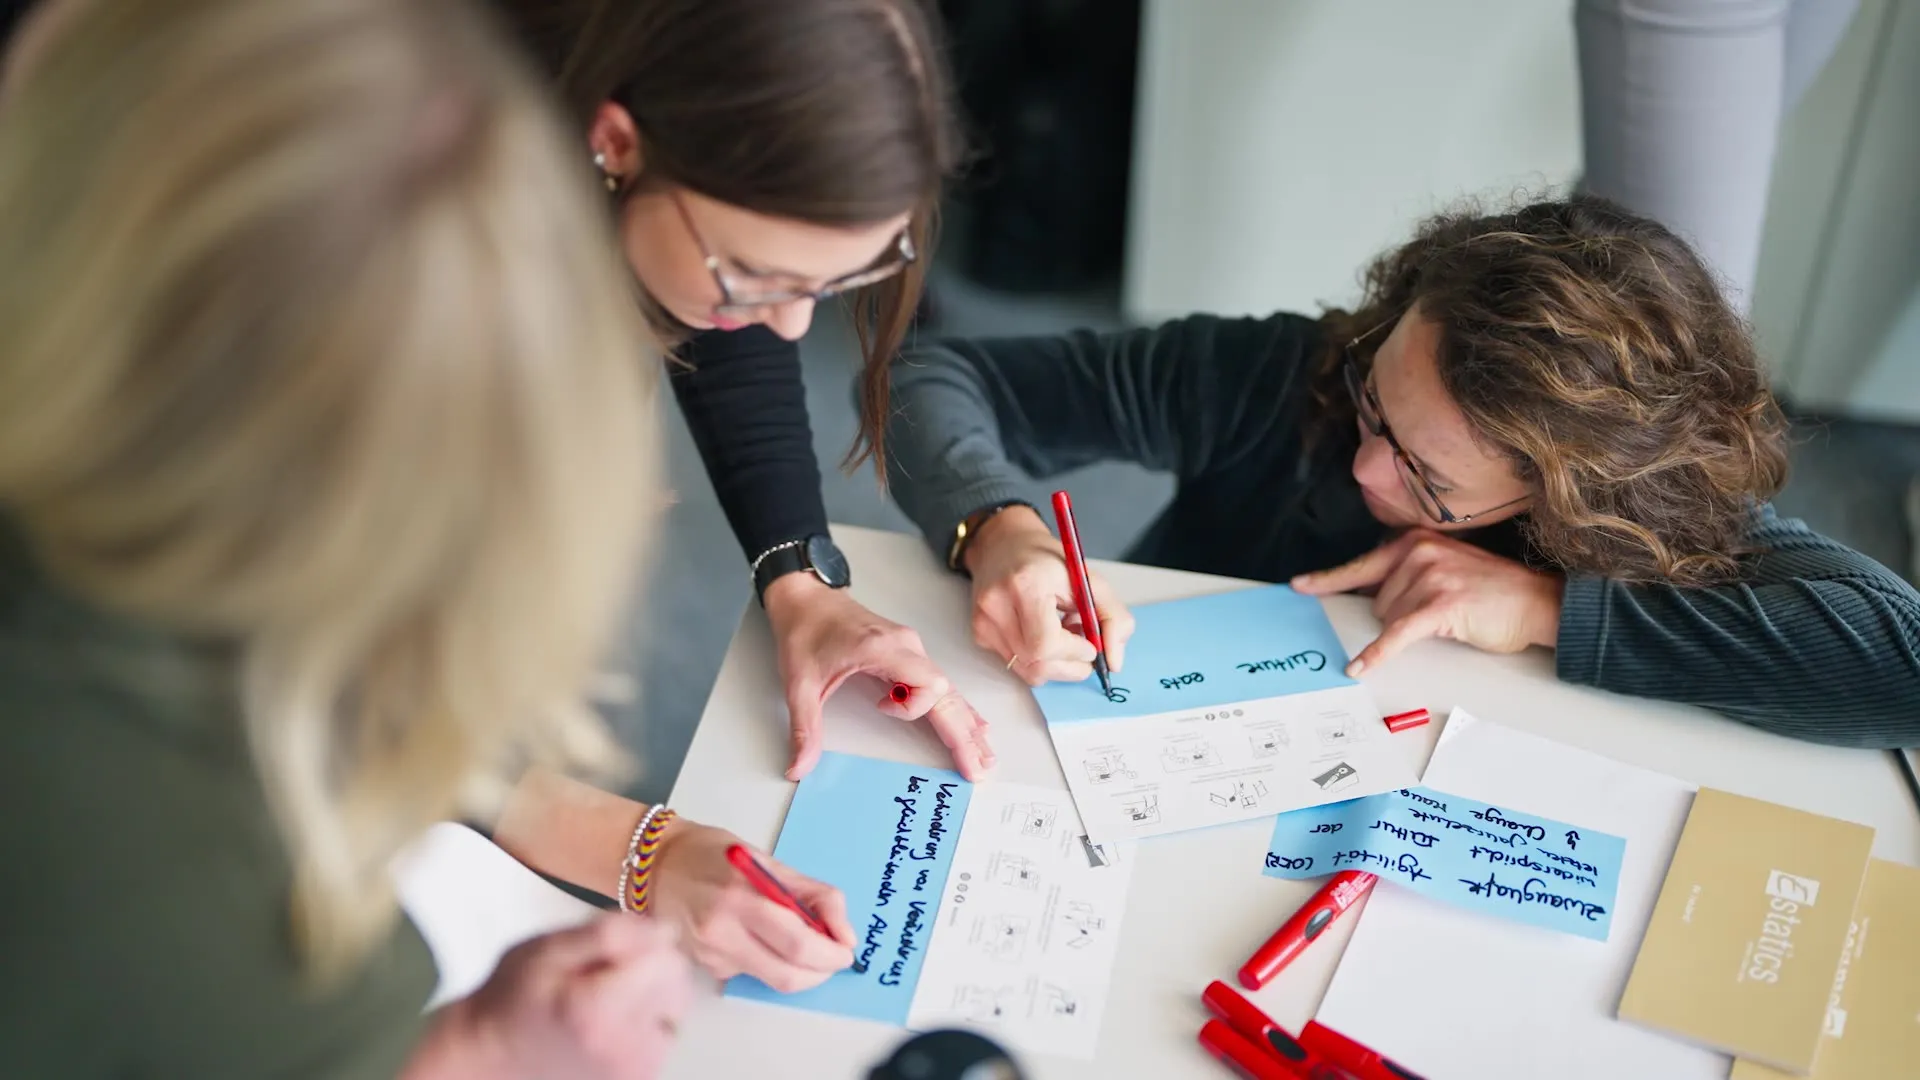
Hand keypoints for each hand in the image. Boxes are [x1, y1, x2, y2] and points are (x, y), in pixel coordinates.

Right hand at [442, 914, 691, 1079]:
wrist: (493, 1055)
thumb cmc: (513, 996)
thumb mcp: (549, 947)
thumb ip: (611, 934)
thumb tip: (667, 930)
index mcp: (600, 1010)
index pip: (668, 960)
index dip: (643, 945)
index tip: (606, 953)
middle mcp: (625, 1049)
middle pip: (677, 985)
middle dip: (650, 970)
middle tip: (600, 977)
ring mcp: (634, 1072)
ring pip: (674, 1011)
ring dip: (649, 999)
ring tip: (602, 1003)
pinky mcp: (638, 1079)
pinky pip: (663, 1036)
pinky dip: (645, 1025)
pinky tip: (607, 1026)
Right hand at [647, 819, 855, 992]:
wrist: (654, 865)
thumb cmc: (711, 854)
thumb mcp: (768, 861)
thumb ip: (813, 894)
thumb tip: (845, 934)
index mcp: (741, 897)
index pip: (798, 942)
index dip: (830, 954)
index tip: (846, 950)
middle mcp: (721, 931)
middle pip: (787, 975)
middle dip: (821, 971)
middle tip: (834, 957)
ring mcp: (709, 954)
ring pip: (771, 980)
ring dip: (799, 970)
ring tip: (801, 944)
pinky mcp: (703, 967)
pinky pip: (750, 974)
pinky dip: (768, 962)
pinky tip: (759, 938)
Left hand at [764, 573, 993, 780]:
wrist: (805, 597)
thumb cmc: (805, 630)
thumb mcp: (799, 683)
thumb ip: (804, 728)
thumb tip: (799, 767)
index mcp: (883, 648)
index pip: (928, 683)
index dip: (911, 706)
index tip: (880, 706)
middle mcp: (906, 646)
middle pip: (947, 693)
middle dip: (964, 733)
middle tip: (979, 768)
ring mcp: (911, 649)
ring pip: (949, 690)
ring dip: (965, 723)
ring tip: (984, 755)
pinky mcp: (908, 654)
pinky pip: (940, 684)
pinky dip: (956, 708)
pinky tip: (973, 725)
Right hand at [964, 506, 1134, 686]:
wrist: (1003, 545)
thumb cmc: (1047, 561)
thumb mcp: (1090, 580)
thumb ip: (1113, 619)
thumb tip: (1114, 662)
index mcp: (1026, 584)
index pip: (1045, 643)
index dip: (1073, 652)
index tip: (1090, 646)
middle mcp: (997, 604)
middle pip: (1036, 664)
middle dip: (1070, 667)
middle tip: (1085, 652)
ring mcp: (983, 621)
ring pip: (1027, 671)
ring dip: (1055, 664)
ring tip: (1065, 638)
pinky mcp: (979, 633)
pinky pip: (1015, 664)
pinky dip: (1037, 659)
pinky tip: (1043, 635)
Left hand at [1292, 529, 1562, 674]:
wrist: (1536, 602)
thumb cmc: (1491, 591)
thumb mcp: (1444, 569)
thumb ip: (1407, 576)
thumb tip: (1369, 599)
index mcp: (1415, 541)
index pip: (1362, 564)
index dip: (1329, 579)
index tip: (1300, 586)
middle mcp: (1418, 552)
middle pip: (1375, 600)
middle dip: (1398, 616)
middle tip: (1437, 614)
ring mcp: (1429, 576)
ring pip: (1387, 617)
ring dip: (1412, 629)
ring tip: (1450, 618)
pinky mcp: (1440, 605)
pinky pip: (1398, 633)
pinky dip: (1379, 651)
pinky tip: (1362, 665)